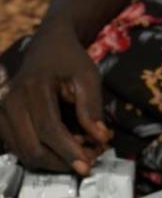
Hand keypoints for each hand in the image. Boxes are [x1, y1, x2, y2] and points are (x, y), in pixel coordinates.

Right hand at [0, 25, 109, 174]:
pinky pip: (19, 148)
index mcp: (33, 87)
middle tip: (88, 162)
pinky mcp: (2, 121)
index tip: (88, 165)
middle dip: (61, 160)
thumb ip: (93, 106)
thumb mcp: (88, 76)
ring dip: (52, 161)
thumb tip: (101, 138)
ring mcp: (2, 113)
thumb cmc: (70, 60)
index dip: (69, 150)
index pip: (49, 128)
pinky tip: (63, 148)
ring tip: (79, 154)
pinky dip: (42, 154)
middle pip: (32, 146)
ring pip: (24, 152)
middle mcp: (11, 102)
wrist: (48, 47)